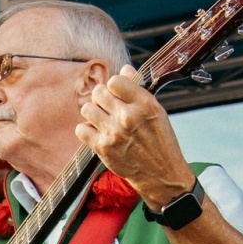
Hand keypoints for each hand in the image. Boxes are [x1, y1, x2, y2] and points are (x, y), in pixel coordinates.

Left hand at [76, 65, 196, 209]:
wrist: (161, 174)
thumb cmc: (160, 141)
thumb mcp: (156, 111)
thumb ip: (138, 90)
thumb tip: (125, 69)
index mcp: (145, 104)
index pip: (115, 80)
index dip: (114, 87)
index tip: (118, 95)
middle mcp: (128, 116)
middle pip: (98, 92)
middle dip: (102, 98)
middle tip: (109, 109)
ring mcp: (114, 133)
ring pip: (87, 109)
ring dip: (93, 113)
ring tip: (103, 120)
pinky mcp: (103, 148)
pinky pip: (81, 129)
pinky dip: (87, 130)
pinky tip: (97, 133)